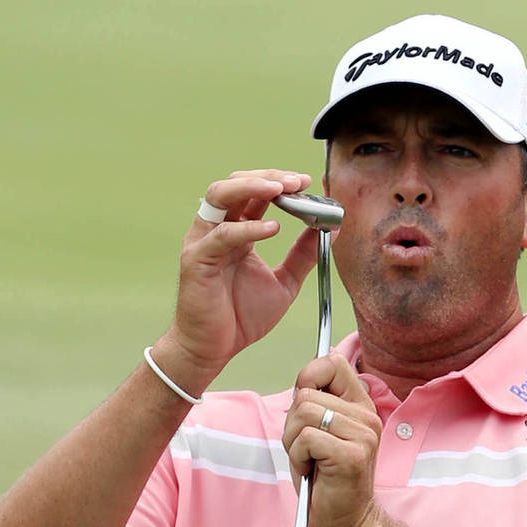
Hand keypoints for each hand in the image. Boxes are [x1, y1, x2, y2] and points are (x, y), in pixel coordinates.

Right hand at [154, 170, 321, 394]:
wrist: (213, 349)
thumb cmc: (241, 318)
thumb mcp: (285, 283)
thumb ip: (304, 256)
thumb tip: (331, 228)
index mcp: (237, 231)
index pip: (255, 193)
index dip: (280, 183)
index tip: (307, 183)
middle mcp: (217, 229)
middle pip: (237, 183)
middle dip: (268, 177)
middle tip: (297, 182)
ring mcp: (204, 241)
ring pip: (220, 195)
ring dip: (251, 186)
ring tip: (280, 190)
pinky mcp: (196, 259)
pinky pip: (221, 235)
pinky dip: (248, 228)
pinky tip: (272, 228)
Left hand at [282, 355, 384, 526]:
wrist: (347, 521)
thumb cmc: (327, 479)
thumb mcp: (319, 433)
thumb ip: (314, 404)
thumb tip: (301, 381)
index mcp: (360, 406)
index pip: (331, 362)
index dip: (307, 378)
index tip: (304, 409)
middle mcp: (366, 416)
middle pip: (306, 393)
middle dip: (293, 424)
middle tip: (306, 449)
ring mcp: (362, 435)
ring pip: (303, 414)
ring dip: (294, 442)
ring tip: (310, 460)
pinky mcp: (352, 455)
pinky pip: (305, 439)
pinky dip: (298, 457)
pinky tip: (313, 471)